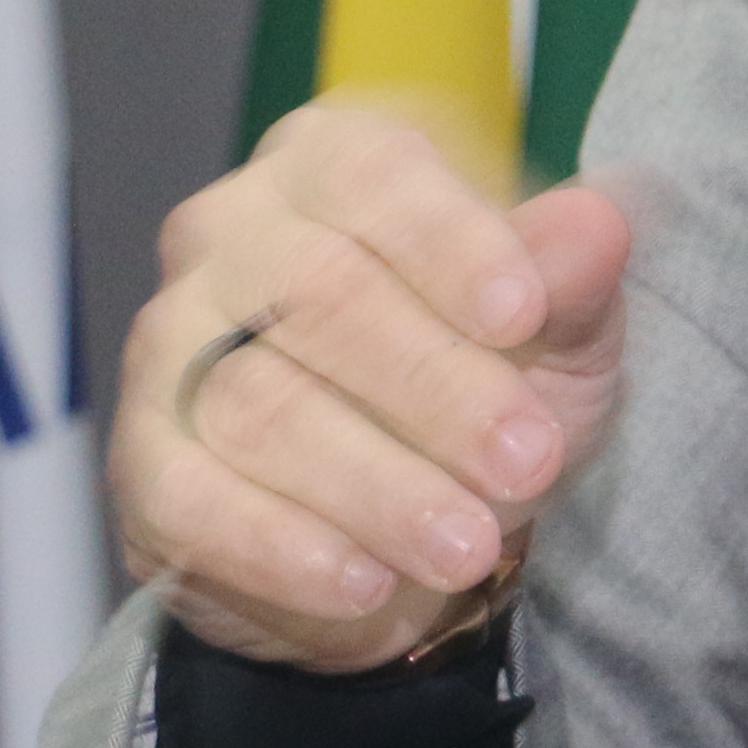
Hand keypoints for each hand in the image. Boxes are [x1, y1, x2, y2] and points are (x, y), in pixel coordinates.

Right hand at [111, 99, 634, 674]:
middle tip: (529, 462)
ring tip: (470, 546)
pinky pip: (192, 499)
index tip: (524, 316)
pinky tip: (362, 583)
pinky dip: (281, 547)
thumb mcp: (560, 339)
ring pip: (260, 404)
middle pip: (320, 293)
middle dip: (435, 386)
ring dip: (378, 486)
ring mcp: (172, 344)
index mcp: (333, 164)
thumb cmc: (487, 386)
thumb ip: (573, 283)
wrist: (410, 528)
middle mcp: (233, 233)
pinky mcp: (146, 461)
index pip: (376, 176)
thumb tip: (601, 225)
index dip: (450, 242)